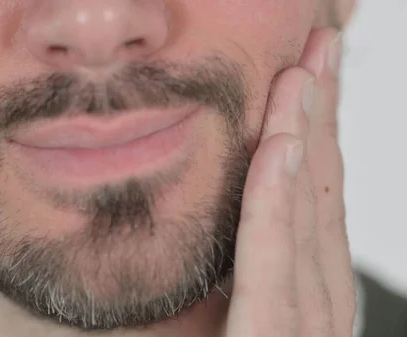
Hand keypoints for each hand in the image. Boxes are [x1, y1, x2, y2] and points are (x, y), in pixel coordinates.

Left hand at [225, 28, 355, 336]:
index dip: (315, 137)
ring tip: (301, 77)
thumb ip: (230, 275)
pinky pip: (271, 266)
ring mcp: (304, 327)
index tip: (306, 80)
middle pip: (320, 198)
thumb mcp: (222, 314)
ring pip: (304, 219)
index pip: (313, 204)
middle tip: (318, 52)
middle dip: (320, 122)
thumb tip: (214, 234)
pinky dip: (274, 205)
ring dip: (304, 142)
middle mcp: (316, 306)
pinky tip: (279, 148)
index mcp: (305, 297)